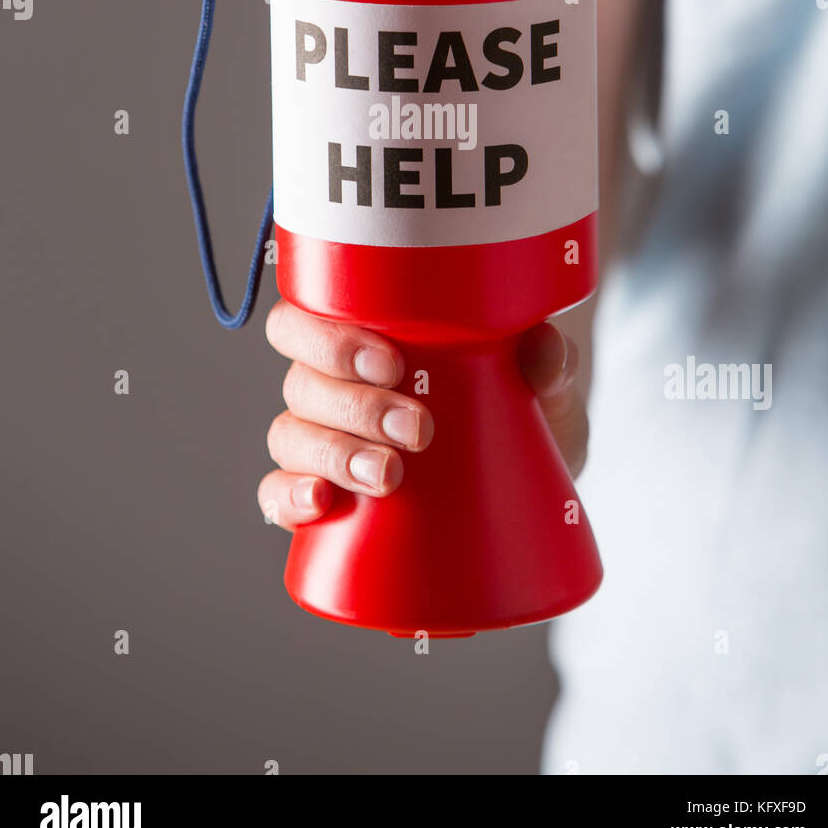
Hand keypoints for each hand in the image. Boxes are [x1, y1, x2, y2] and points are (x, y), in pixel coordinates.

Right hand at [257, 303, 586, 530]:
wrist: (529, 490)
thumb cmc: (520, 418)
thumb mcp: (544, 389)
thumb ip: (549, 361)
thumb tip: (542, 351)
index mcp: (362, 342)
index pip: (305, 322)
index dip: (331, 338)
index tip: (392, 363)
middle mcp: (329, 388)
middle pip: (301, 382)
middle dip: (354, 404)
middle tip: (416, 429)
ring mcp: (322, 445)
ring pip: (290, 436)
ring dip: (334, 452)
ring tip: (388, 475)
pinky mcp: (326, 504)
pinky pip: (278, 498)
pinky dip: (289, 499)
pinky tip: (320, 504)